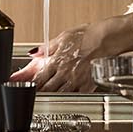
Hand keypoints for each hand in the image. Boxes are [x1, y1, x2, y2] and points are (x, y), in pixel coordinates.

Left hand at [10, 14, 132, 92]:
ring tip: (48, 96)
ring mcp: (76, 81)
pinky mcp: (88, 85)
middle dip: (39, 92)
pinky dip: (70, 97)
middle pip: (47, 89)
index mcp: (57, 60)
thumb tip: (34, 53)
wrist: (107, 38)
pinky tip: (67, 95)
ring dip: (52, 96)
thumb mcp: (64, 36)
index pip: (39, 77)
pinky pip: (76, 95)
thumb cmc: (88, 35)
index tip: (25, 87)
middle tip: (34, 94)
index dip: (29, 84)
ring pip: (59, 95)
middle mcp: (65, 73)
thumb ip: (47, 47)